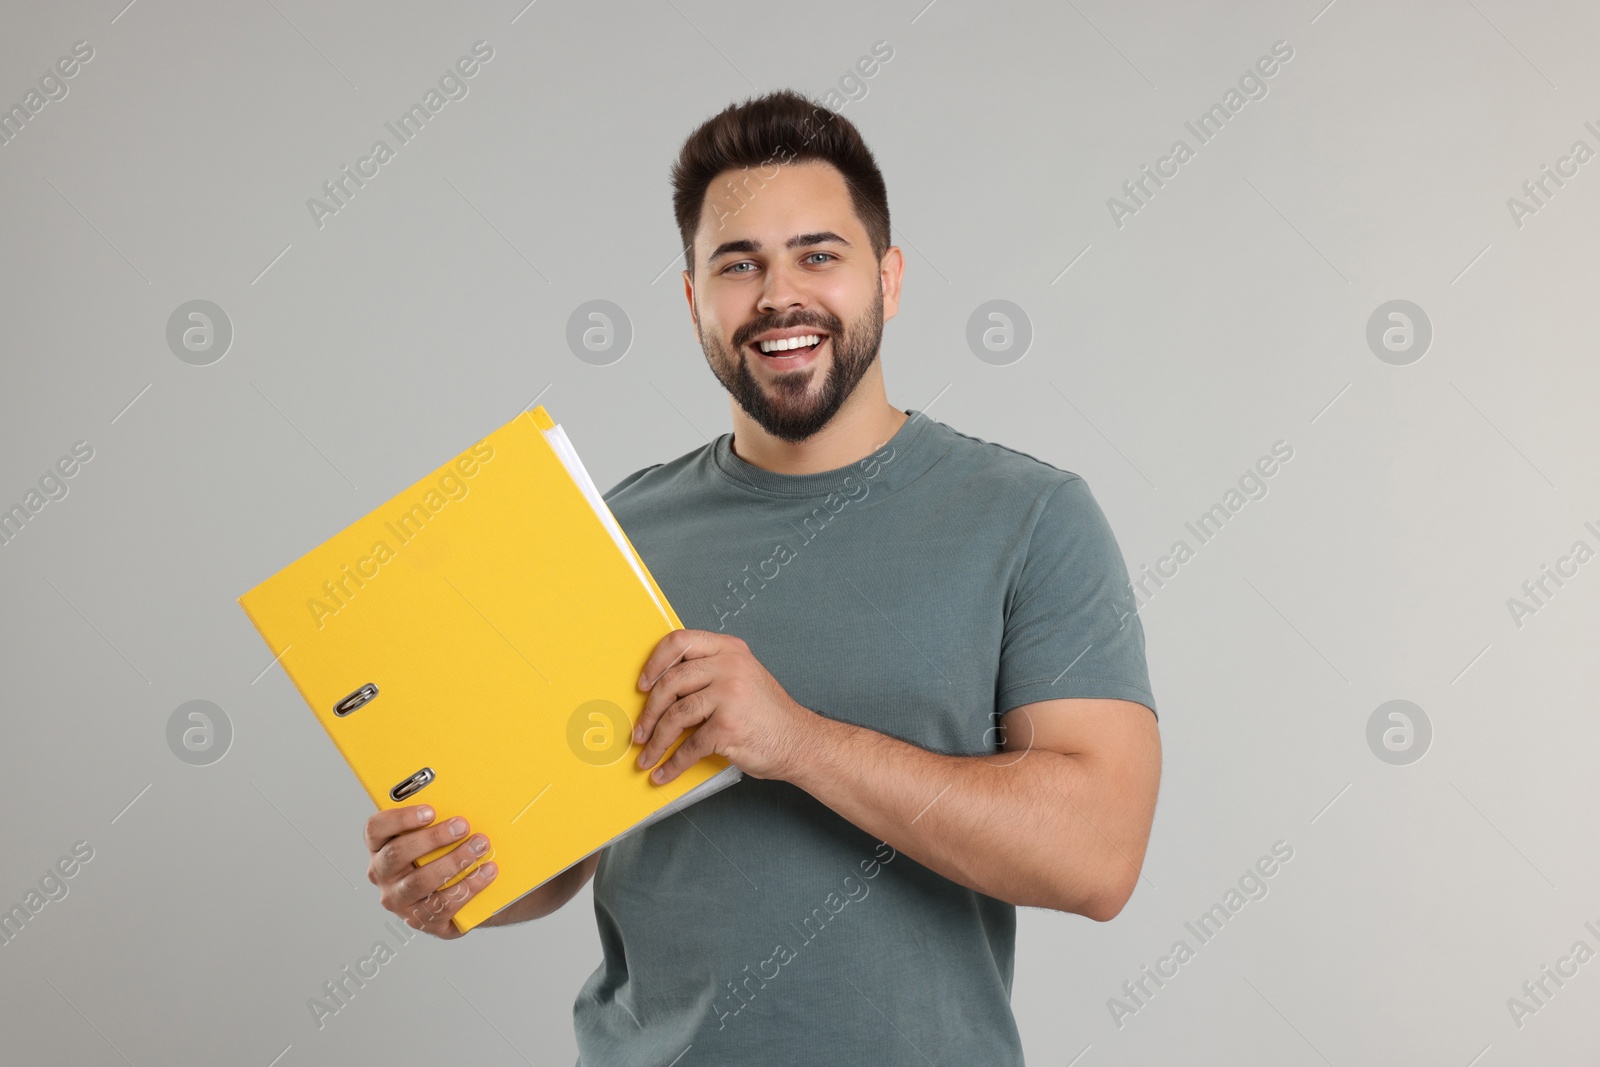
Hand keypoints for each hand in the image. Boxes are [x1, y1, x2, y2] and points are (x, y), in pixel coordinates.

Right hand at [364, 805, 496, 938]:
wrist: (454, 897)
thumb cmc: (439, 856)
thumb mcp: (431, 837)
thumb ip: (436, 820)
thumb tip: (465, 800)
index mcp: (379, 847)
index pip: (375, 829)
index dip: (400, 818)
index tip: (430, 811)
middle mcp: (382, 874)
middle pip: (398, 853)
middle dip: (433, 838)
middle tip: (462, 826)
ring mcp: (399, 899)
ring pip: (420, 881)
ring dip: (453, 861)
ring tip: (479, 847)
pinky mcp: (420, 919)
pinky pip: (443, 904)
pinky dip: (469, 885)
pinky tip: (486, 872)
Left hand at [632, 630, 818, 784]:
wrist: (799, 741)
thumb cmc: (768, 714)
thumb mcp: (742, 676)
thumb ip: (709, 673)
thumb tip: (662, 691)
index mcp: (729, 649)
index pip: (679, 642)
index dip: (654, 664)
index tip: (642, 685)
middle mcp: (729, 666)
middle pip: (671, 683)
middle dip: (649, 712)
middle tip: (641, 731)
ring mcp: (729, 695)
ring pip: (675, 716)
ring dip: (656, 741)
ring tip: (648, 755)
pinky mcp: (728, 726)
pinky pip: (689, 746)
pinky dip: (673, 764)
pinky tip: (664, 772)